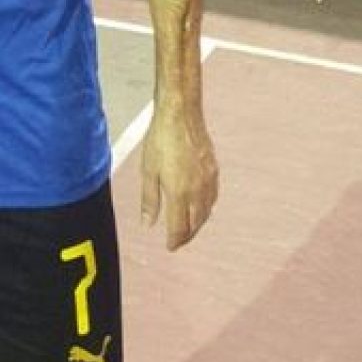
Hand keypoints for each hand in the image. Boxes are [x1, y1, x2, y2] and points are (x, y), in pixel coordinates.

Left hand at [140, 105, 218, 249]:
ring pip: (206, 212)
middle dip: (187, 235)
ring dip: (197, 224)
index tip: (170, 247)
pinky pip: (212, 198)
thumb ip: (149, 200)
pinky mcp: (214, 170)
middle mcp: (197, 191)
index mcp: (179, 193)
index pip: (180, 228)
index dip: (175, 241)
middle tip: (178, 241)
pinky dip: (206, 208)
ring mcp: (208, 181)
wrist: (181, 114)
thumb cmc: (160, 139)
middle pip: (195, 224)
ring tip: (188, 227)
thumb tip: (148, 224)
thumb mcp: (148, 170)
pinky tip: (200, 206)